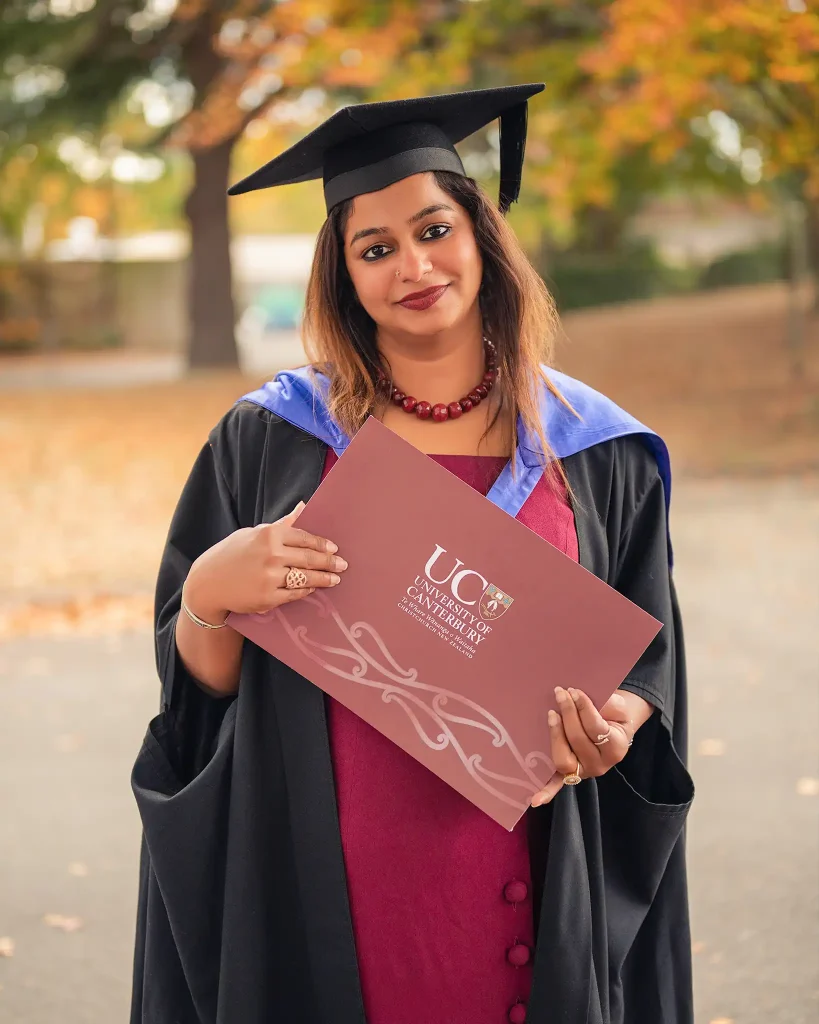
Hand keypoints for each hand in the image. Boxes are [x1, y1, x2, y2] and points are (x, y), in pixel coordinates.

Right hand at [184, 502, 347, 620]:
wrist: (208, 583)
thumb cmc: (232, 554)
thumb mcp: (253, 533)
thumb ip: (281, 524)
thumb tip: (304, 505)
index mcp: (268, 534)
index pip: (304, 538)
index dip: (322, 545)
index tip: (334, 549)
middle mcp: (271, 554)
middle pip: (309, 558)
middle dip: (329, 563)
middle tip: (343, 565)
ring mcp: (270, 577)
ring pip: (306, 578)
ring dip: (324, 579)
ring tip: (335, 579)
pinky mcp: (268, 597)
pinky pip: (294, 594)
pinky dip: (306, 591)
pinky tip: (313, 588)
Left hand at [530, 687, 641, 807]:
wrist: (615, 729)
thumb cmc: (614, 717)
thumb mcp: (619, 708)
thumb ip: (610, 703)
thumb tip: (588, 699)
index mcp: (616, 748)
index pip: (596, 728)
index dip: (584, 708)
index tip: (573, 691)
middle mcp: (600, 765)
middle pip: (578, 740)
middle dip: (568, 714)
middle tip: (560, 693)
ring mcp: (583, 772)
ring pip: (564, 759)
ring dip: (555, 735)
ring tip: (551, 714)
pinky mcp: (569, 775)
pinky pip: (557, 785)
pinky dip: (546, 792)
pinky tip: (535, 799)